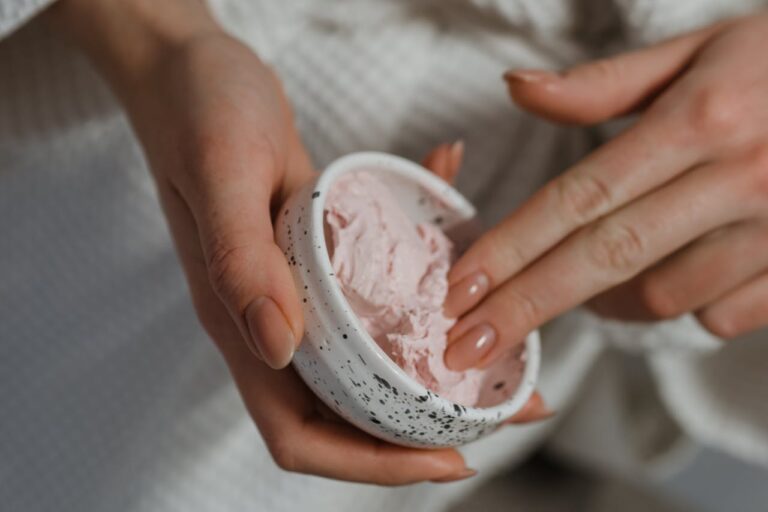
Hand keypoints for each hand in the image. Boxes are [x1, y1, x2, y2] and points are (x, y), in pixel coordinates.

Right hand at [49, 0, 475, 484]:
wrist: (192, 71)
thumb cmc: (198, 112)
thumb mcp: (223, 172)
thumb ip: (241, 260)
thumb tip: (279, 348)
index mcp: (242, 321)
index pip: (299, 433)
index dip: (369, 463)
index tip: (446, 459)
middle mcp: (274, 319)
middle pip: (351, 410)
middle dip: (425, 428)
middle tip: (502, 411)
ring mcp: (299, 291)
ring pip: (372, 360)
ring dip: (437, 368)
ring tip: (507, 361)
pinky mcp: (320, 256)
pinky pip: (377, 292)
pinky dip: (424, 286)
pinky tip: (466, 244)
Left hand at [444, 13, 767, 370]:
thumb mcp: (698, 51)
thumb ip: (602, 82)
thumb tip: (516, 87)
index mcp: (699, 120)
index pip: (578, 197)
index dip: (511, 248)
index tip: (460, 288)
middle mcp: (737, 178)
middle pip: (605, 258)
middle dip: (527, 307)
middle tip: (467, 345)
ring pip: (665, 295)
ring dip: (612, 299)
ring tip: (593, 281)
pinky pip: (724, 312)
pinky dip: (688, 302)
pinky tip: (685, 270)